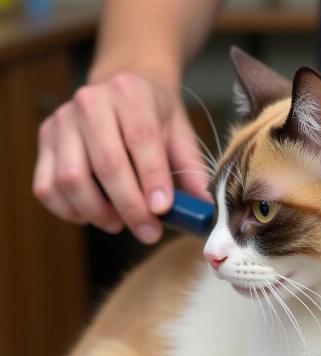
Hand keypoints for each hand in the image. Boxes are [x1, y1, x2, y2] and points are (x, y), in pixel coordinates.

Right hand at [33, 72, 209, 243]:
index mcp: (132, 93)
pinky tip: (92, 216)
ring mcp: (62, 120)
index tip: (162, 210)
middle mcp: (91, 101)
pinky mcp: (44, 139)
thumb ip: (192, 170)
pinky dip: (68, 210)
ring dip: (97, 212)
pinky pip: (46, 185)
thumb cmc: (155, 116)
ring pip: (71, 178)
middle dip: (130, 207)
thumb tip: (205, 211)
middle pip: (107, 164)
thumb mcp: (181, 133)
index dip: (151, 179)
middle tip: (149, 232)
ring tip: (120, 224)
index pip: (141, 139)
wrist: (123, 87)